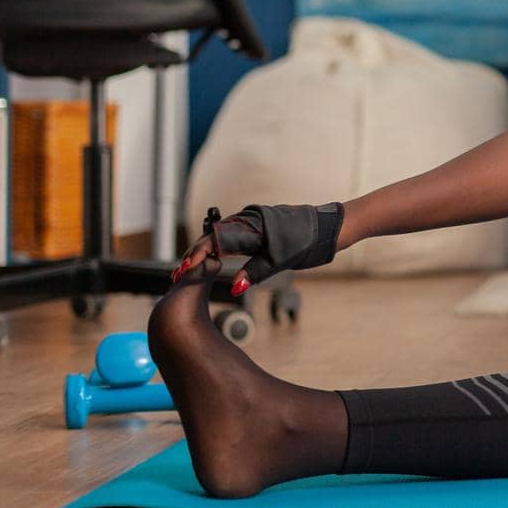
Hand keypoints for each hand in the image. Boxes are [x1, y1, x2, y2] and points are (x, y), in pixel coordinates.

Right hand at [171, 203, 344, 295]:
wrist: (329, 228)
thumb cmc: (308, 243)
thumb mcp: (280, 262)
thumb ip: (255, 273)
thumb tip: (234, 288)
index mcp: (252, 226)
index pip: (216, 239)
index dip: (198, 255)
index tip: (184, 270)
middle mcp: (249, 219)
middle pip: (214, 236)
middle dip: (196, 254)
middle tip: (178, 274)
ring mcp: (253, 220)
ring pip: (222, 235)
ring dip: (206, 251)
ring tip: (188, 269)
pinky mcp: (258, 225)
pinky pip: (233, 234)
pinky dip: (219, 246)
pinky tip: (211, 258)